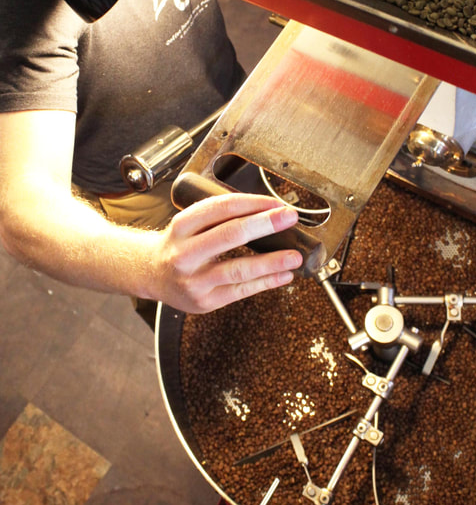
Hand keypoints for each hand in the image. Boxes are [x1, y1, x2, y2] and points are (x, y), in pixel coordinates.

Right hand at [152, 193, 302, 312]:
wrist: (151, 275)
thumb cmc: (178, 246)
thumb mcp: (189, 224)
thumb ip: (220, 218)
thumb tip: (268, 212)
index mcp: (182, 226)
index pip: (220, 208)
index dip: (252, 203)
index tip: (276, 203)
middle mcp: (185, 253)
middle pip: (230, 234)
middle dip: (264, 224)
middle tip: (289, 217)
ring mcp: (194, 280)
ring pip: (238, 268)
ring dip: (271, 261)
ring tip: (294, 256)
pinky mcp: (205, 301)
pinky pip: (241, 291)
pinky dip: (266, 282)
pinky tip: (284, 275)